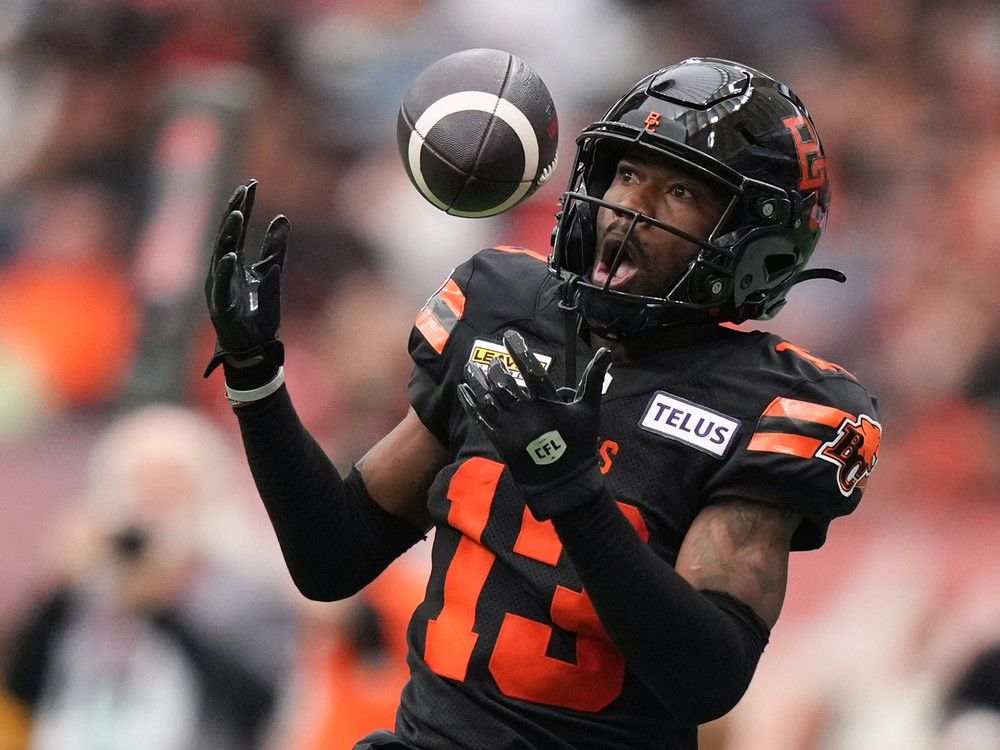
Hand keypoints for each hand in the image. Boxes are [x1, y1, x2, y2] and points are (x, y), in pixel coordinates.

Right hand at [203, 179, 289, 384]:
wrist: (255, 347)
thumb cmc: (259, 312)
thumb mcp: (272, 273)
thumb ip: (275, 248)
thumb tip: (282, 218)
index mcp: (233, 263)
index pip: (236, 228)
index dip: (242, 206)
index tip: (251, 184)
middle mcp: (222, 271)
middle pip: (227, 236)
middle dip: (234, 212)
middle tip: (244, 189)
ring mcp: (219, 288)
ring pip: (220, 255)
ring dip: (228, 234)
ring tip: (238, 213)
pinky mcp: (221, 307)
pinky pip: (221, 286)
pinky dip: (225, 271)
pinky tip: (231, 255)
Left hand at [458, 330, 611, 518]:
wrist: (564, 482)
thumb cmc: (579, 443)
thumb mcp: (589, 410)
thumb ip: (593, 378)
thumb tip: (607, 351)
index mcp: (548, 403)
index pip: (531, 370)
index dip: (519, 351)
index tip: (509, 336)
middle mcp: (527, 414)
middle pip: (505, 383)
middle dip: (497, 368)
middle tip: (494, 361)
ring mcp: (511, 428)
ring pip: (489, 398)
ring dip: (477, 381)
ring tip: (471, 367)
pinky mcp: (500, 442)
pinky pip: (480, 418)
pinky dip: (470, 402)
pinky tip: (463, 389)